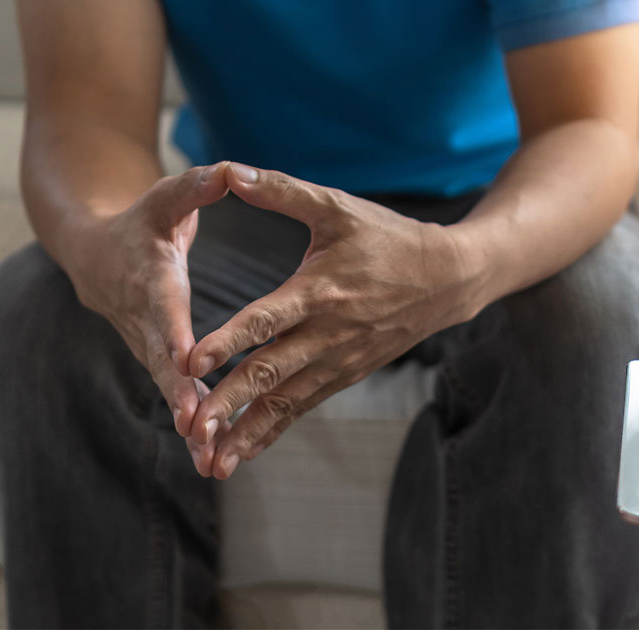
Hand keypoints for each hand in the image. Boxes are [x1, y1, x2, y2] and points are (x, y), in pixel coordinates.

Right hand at [65, 163, 228, 438]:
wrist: (99, 256)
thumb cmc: (143, 223)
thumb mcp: (165, 200)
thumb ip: (194, 188)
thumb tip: (225, 171)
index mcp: (152, 280)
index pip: (163, 308)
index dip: (174, 333)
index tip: (187, 359)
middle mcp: (147, 321)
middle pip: (163, 362)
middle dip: (180, 395)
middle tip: (197, 426)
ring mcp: (151, 347)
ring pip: (170, 389)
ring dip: (189, 423)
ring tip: (209, 458)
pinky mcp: (162, 363)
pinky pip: (179, 397)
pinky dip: (194, 426)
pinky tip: (214, 458)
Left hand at [186, 163, 478, 478]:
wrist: (448, 278)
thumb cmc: (388, 238)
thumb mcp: (338, 207)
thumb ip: (282, 192)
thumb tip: (231, 173)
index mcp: (319, 290)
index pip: (266, 320)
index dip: (229, 341)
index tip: (191, 362)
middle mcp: (328, 333)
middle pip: (271, 373)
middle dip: (230, 402)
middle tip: (193, 426)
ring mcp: (339, 360)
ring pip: (286, 401)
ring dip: (249, 430)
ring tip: (213, 461)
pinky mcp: (347, 374)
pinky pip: (305, 407)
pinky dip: (274, 430)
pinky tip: (244, 450)